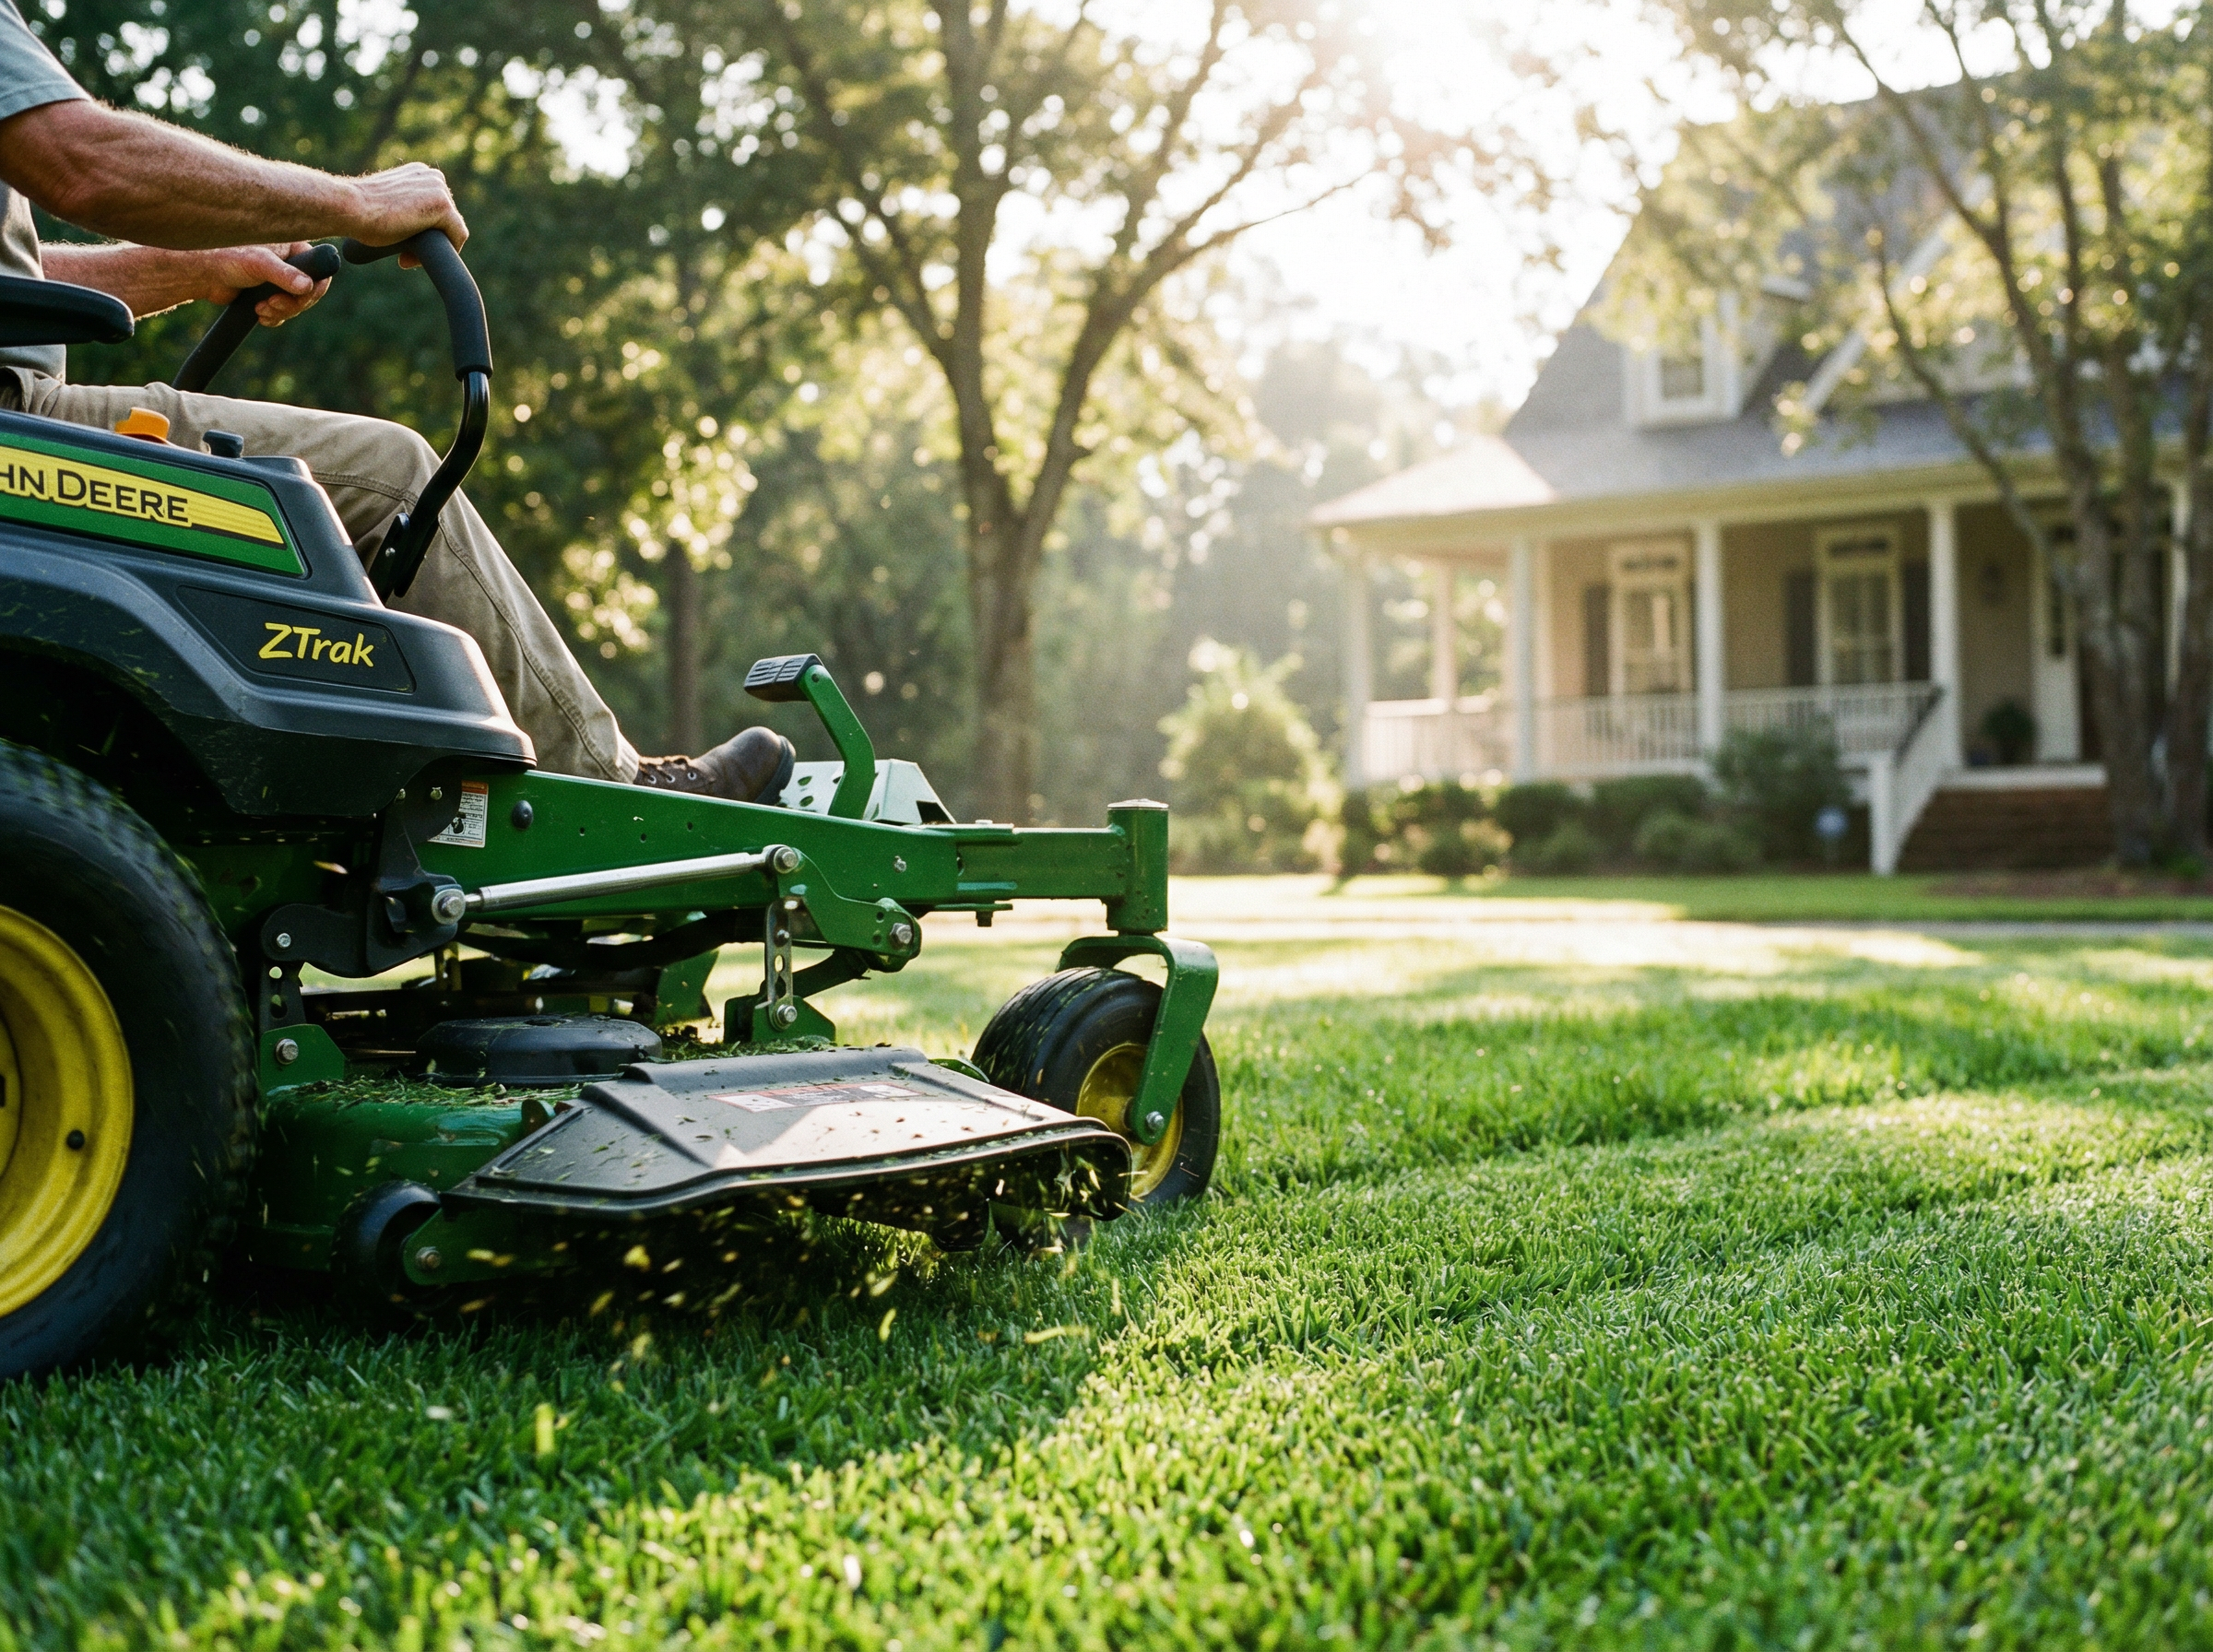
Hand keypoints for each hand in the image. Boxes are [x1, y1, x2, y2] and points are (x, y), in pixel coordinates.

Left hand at [199, 241, 330, 325]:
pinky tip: (259, 314)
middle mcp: (291, 262)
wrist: (203, 274)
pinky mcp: (271, 293)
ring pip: (297, 304)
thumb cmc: (227, 258)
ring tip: (261, 309)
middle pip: (310, 292)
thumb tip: (307, 286)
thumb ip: (284, 274)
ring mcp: (282, 279)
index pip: (320, 271)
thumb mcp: (258, 264)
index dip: (314, 288)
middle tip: (273, 304)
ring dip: (281, 312)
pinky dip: (274, 316)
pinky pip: (285, 312)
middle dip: (293, 304)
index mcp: (293, 248)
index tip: (300, 297)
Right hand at [348, 162, 468, 264]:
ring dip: (431, 247)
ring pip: (452, 229)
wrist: (350, 207)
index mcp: (419, 173)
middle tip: (402, 256)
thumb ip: (404, 206)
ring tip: (404, 257)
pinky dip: (441, 252)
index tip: (402, 245)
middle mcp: (432, 177)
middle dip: (428, 239)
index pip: (437, 207)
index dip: (423, 231)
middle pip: (446, 219)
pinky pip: (458, 236)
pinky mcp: (444, 206)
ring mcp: (440, 190)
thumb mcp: (386, 202)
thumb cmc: (360, 210)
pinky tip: (412, 259)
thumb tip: (411, 221)